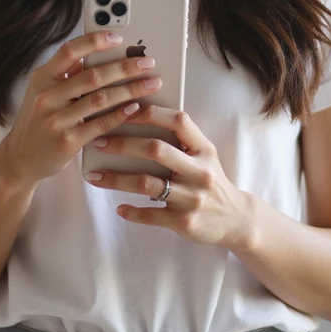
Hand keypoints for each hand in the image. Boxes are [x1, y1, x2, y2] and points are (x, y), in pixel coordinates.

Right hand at [0, 32, 164, 188]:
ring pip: (100, 99)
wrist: (20, 159)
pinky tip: (136, 108)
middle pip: (92, 75)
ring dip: (130, 89)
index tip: (119, 38)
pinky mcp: (67, 141)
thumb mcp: (45, 92)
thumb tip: (101, 54)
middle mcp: (47, 95)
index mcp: (43, 77)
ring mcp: (56, 119)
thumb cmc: (40, 121)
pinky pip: (99, 124)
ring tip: (151, 84)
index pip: (70, 51)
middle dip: (125, 67)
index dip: (95, 42)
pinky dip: (120, 114)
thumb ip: (69, 74)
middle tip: (148, 63)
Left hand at [85, 105, 251, 249]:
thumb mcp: (204, 156)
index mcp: (204, 149)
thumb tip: (137, 120)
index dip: (150, 112)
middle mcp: (200, 171)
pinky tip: (119, 208)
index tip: (123, 109)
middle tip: (98, 143)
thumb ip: (180, 140)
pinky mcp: (184, 222)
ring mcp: (192, 198)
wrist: (236, 220)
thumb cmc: (211, 180)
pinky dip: (132, 212)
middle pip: (156, 150)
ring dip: (116, 179)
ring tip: (94, 177)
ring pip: (147, 184)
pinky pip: (151, 216)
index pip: (178, 121)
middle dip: (123, 144)